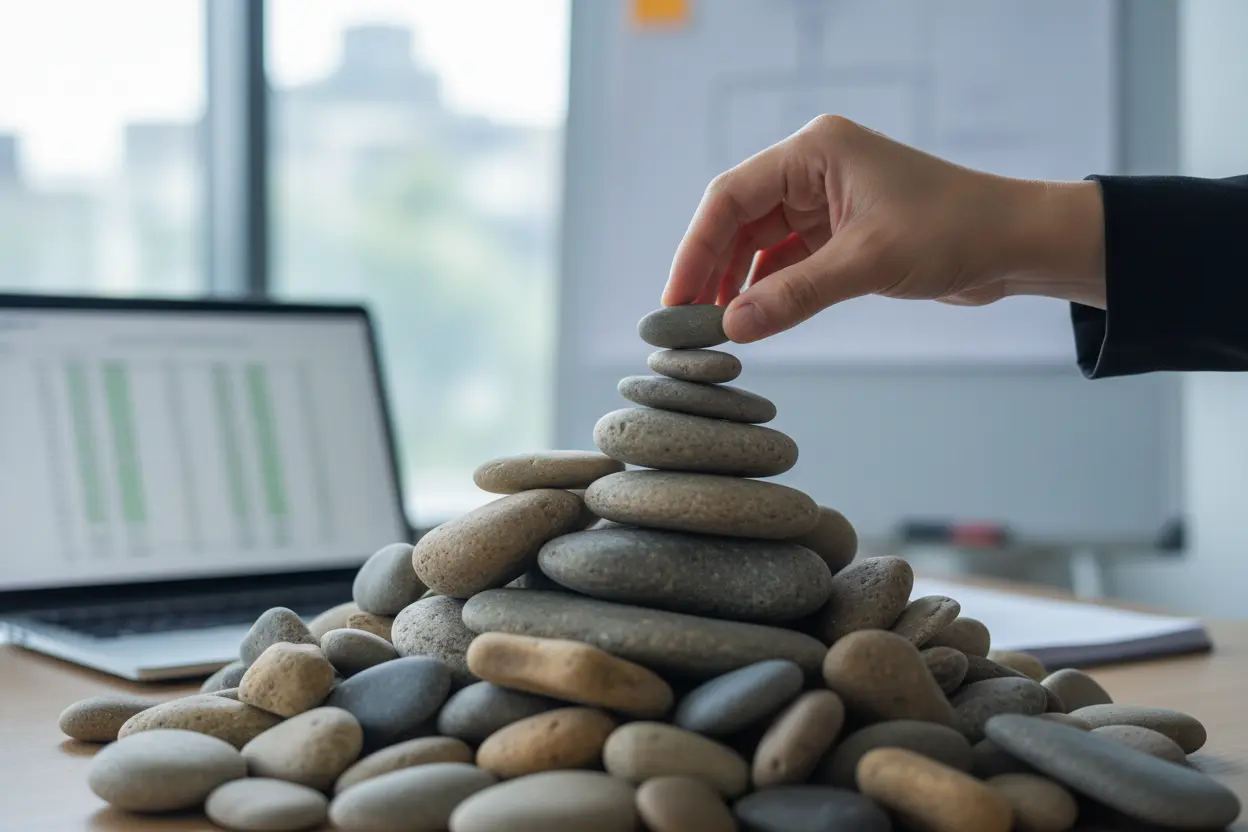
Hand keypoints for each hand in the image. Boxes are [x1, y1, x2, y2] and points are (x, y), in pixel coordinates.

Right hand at [663, 115, 1106, 342]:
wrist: (1015, 244)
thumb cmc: (953, 231)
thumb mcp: (867, 263)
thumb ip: (795, 295)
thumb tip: (731, 329)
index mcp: (813, 152)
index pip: (730, 197)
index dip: (696, 249)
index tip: (675, 298)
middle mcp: (813, 170)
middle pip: (738, 220)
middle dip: (712, 271)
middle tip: (687, 322)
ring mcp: (826, 201)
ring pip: (759, 245)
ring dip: (738, 285)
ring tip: (715, 329)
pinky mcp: (841, 233)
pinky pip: (787, 262)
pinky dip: (769, 291)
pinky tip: (753, 321)